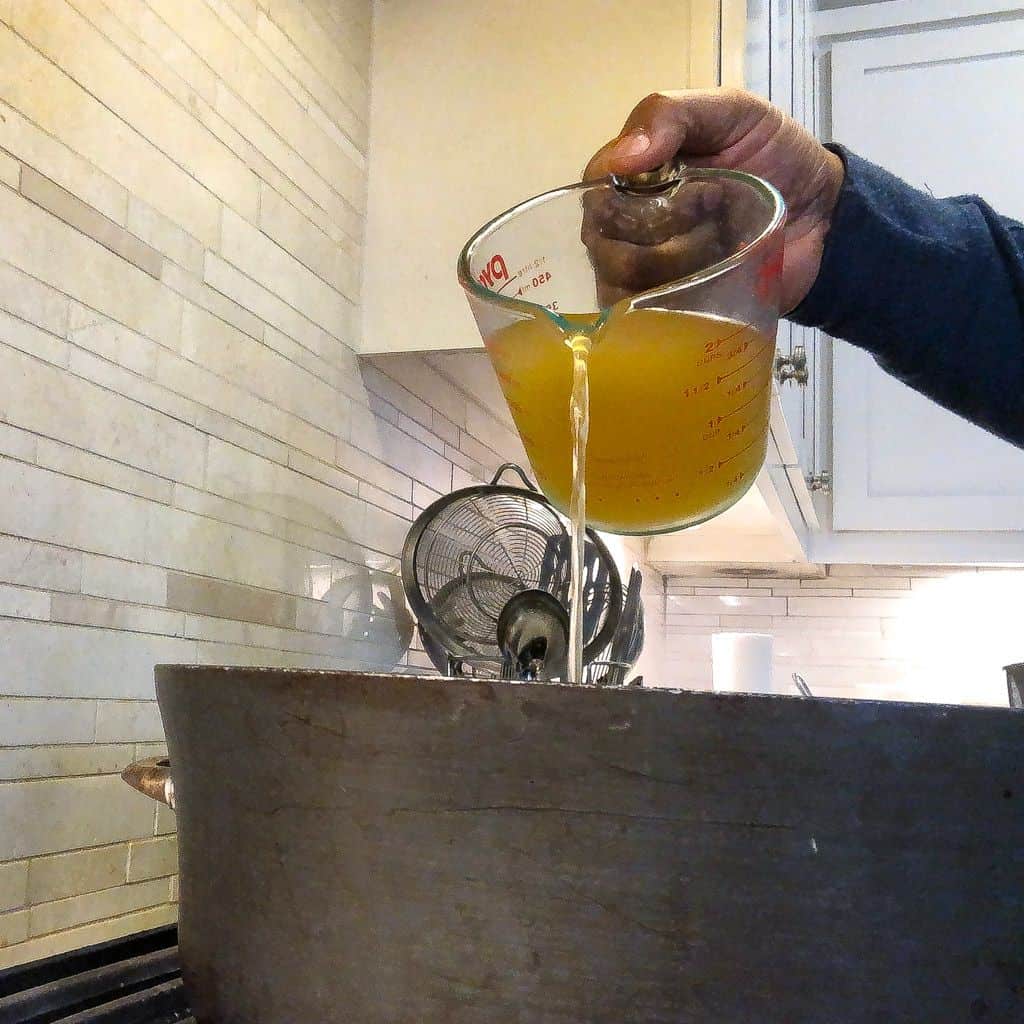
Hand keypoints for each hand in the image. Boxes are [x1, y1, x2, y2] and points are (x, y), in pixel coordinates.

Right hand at [583, 89, 844, 312]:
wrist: (827, 218)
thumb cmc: (778, 156)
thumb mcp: (733, 111)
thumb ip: (675, 113)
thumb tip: (623, 158)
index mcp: (641, 175)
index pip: (595, 183)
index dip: (608, 183)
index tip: (645, 181)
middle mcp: (634, 225)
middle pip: (597, 234)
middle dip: (631, 230)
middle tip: (686, 217)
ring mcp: (652, 271)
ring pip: (612, 278)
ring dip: (649, 266)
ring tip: (701, 250)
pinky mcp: (674, 309)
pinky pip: (640, 317)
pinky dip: (655, 304)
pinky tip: (689, 287)